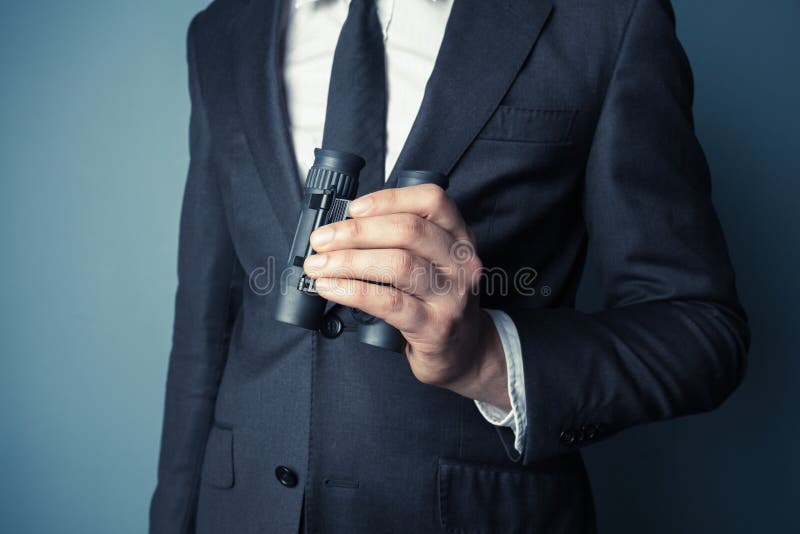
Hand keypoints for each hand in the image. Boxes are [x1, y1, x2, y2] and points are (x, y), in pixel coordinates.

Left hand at [303, 184, 509, 408]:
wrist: (464, 352)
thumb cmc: (438, 301)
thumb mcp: (434, 262)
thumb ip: (402, 241)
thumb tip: (342, 229)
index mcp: (459, 237)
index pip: (431, 201)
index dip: (388, 199)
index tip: (353, 208)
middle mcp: (461, 262)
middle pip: (409, 231)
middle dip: (357, 232)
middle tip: (322, 240)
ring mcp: (451, 295)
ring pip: (398, 264)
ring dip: (349, 261)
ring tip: (319, 266)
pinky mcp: (435, 326)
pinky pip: (389, 302)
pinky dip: (353, 291)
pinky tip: (331, 288)